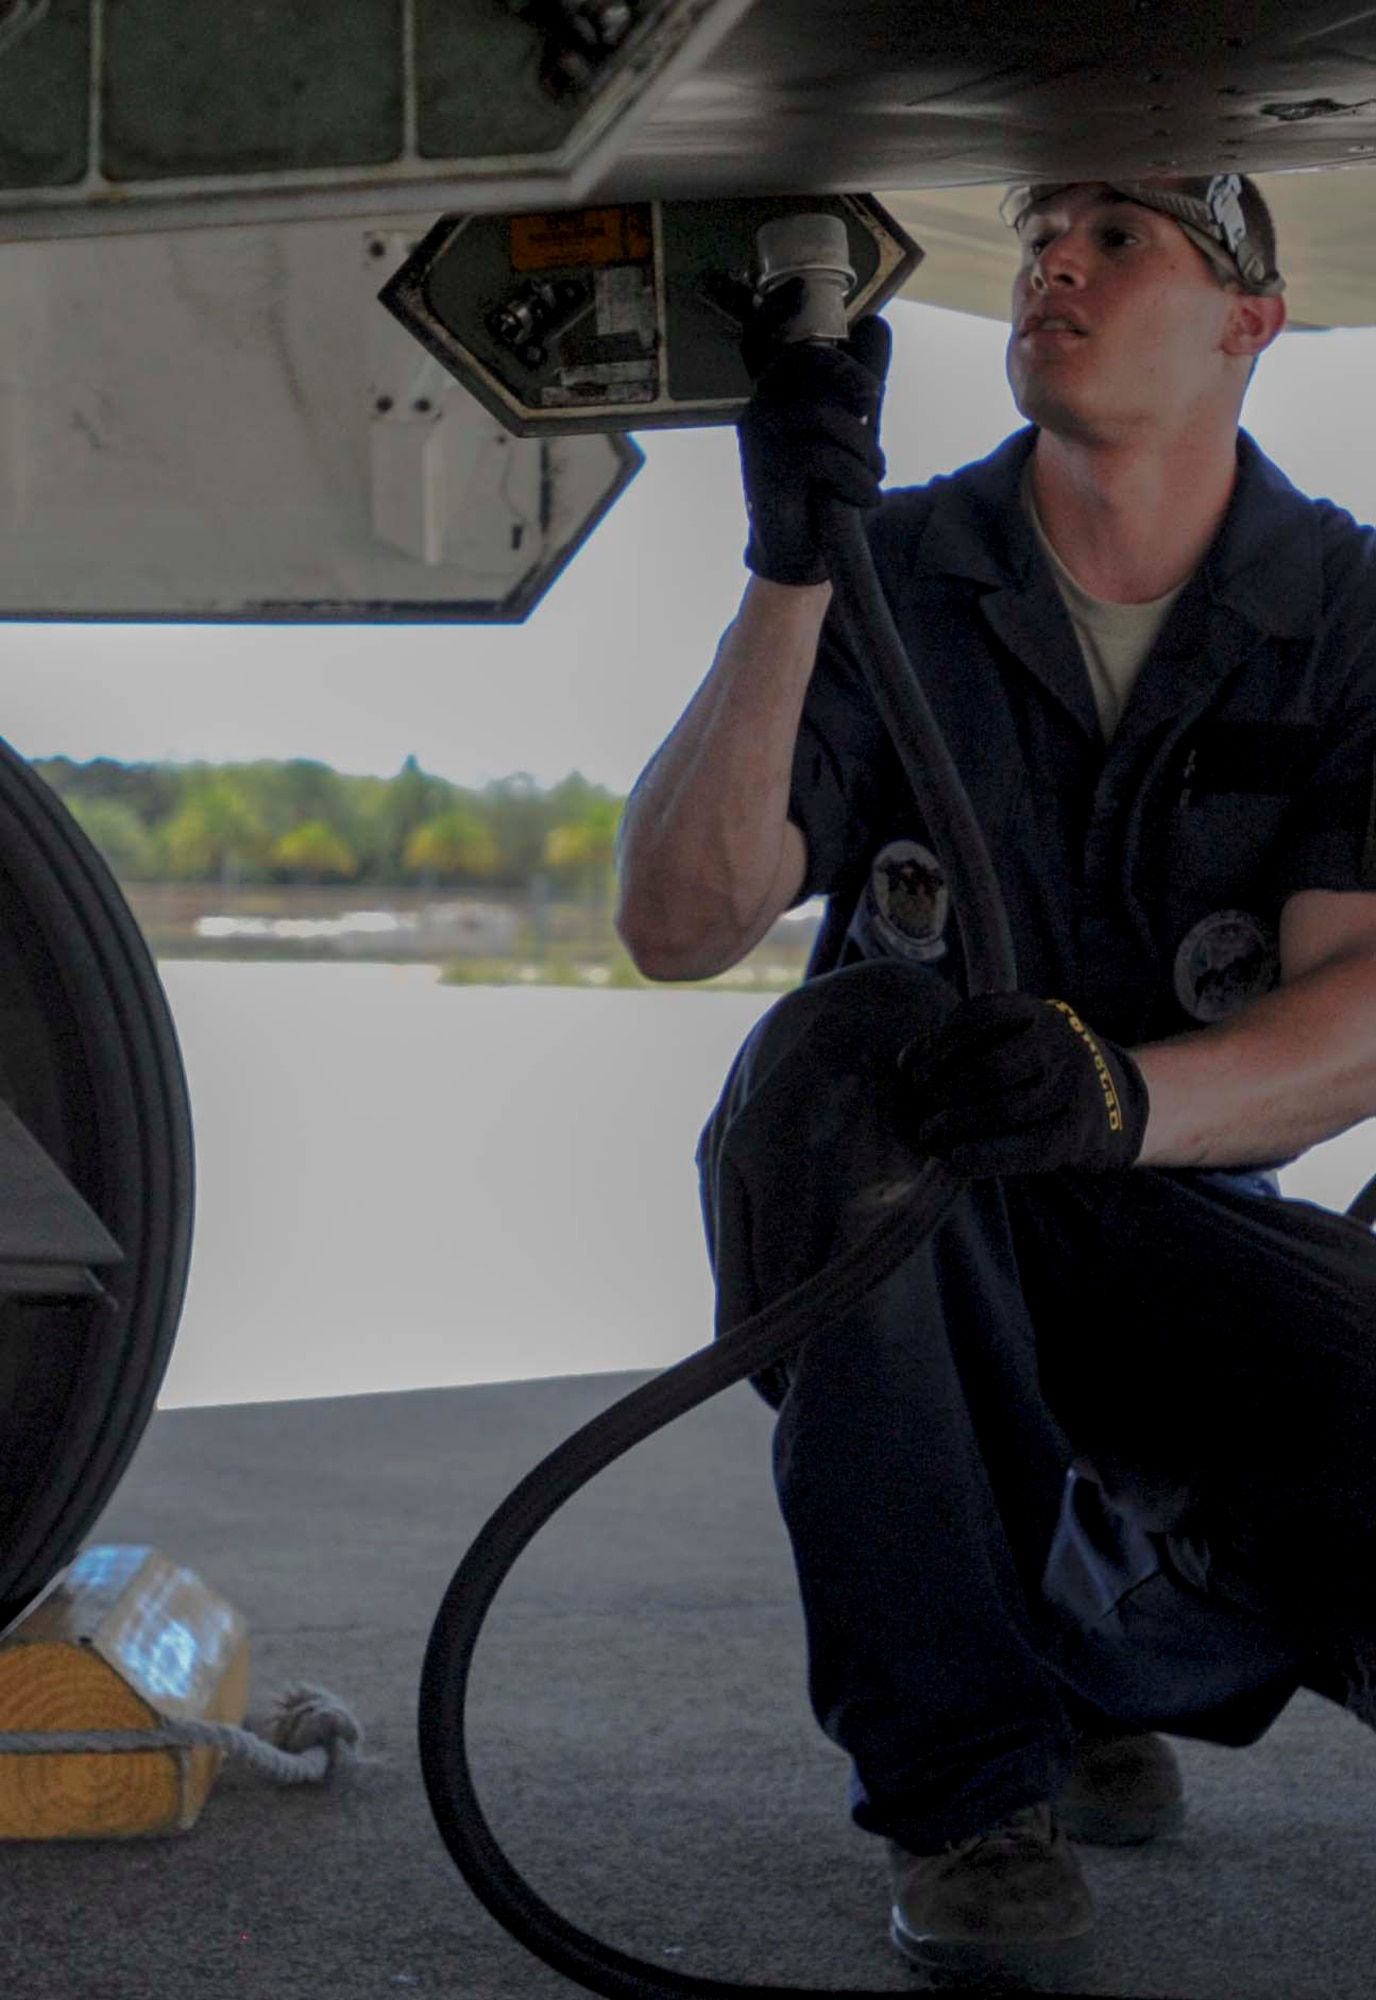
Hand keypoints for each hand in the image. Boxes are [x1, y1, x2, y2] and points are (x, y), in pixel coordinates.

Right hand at [735, 279, 890, 586]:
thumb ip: (860, 384)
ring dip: (864, 450)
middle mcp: (760, 410)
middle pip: (802, 365)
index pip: (764, 342)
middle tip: (873, 402)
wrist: (802, 552)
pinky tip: (862, 498)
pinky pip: (825, 459)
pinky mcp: (770, 475)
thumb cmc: (824, 487)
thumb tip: (876, 325)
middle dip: (851, 378)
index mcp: (775, 394)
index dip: (777, 312)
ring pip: (823, 418)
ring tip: (872, 475)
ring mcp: (761, 442)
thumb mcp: (847, 430)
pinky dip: (857, 480)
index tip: (800, 289)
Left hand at [898, 993, 1150, 1175]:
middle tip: (925, 1107)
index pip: (979, 1017)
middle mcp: (1060, 1043)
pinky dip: (984, 1156)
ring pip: (1003, 1110)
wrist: (1112, 1100)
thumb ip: (955, 1044)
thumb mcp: (1008, 1040)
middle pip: (988, 1068)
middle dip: (945, 1092)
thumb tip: (906, 1061)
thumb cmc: (1036, 1068)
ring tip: (929, 1135)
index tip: (918, 1072)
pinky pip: (1025, 1147)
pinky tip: (955, 1160)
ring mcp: (1073, 1086)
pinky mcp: (1078, 1131)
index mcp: (1037, 1011)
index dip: (940, 1046)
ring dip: (956, 1127)